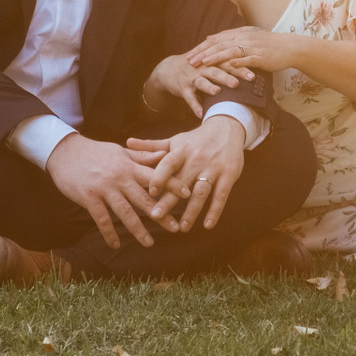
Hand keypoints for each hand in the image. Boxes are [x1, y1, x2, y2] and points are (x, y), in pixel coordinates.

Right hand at [45, 133, 168, 249]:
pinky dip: (109, 233)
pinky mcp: (89, 198)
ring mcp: (104, 188)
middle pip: (144, 198)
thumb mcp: (120, 152)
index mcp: (129, 166)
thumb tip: (164, 154)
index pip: (155, 176)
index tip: (188, 194)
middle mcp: (120, 177)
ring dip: (138, 229)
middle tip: (176, 227)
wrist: (65, 152)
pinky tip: (116, 244)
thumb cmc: (95, 152)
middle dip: (161, 214)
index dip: (172, 184)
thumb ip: (142, 156)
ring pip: (125, 212)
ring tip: (149, 243)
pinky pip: (102, 219)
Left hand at [125, 116, 246, 231]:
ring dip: (191, 211)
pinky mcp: (228, 175)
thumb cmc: (195, 139)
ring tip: (182, 228)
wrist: (227, 128)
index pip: (169, 163)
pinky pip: (221, 195)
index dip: (160, 177)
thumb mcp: (175, 140)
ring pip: (201, 192)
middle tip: (156, 217)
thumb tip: (127, 142)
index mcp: (182, 151)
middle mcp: (197, 159)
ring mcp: (214, 168)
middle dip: (169, 200)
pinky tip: (207, 225)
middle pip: (182, 182)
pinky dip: (215, 211)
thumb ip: (152, 146)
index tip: (150, 192)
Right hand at [144, 53, 255, 119]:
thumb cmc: (195, 66)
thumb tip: (249, 66)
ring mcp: (191, 77)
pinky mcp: (182, 88)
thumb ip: (226, 62)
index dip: (240, 68)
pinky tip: (200, 114)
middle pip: (216, 71)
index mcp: (211, 61)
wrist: (168, 69)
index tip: (253, 74)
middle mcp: (201, 67)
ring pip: (202, 82)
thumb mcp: (209, 61)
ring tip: (217, 92)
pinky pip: (189, 97)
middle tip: (238, 82)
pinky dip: (194, 105)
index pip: (228, 63)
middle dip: (227, 76)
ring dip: (209, 87)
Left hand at [185, 27, 290, 72]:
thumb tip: (210, 37)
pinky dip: (238, 62)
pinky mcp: (261, 56)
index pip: (216, 40)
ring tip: (204, 63)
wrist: (289, 47)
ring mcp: (252, 47)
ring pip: (230, 51)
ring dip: (216, 57)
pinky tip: (229, 65)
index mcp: (239, 34)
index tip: (189, 54)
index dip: (201, 47)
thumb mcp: (247, 37)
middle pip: (219, 45)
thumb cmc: (268, 45)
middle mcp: (243, 38)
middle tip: (190, 60)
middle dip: (203, 53)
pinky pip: (248, 59)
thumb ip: (229, 38)